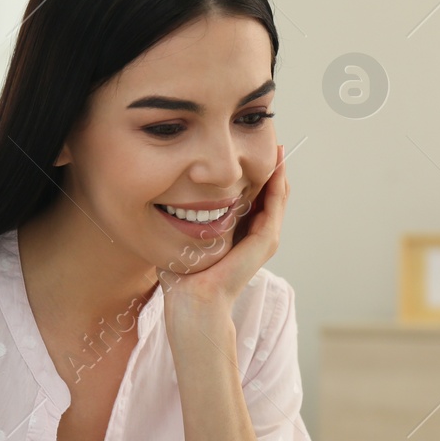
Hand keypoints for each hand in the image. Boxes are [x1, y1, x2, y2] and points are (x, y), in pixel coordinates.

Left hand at [162, 143, 287, 317]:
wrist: (193, 304)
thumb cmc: (182, 279)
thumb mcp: (184, 238)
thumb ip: (181, 220)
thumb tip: (162, 200)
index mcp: (239, 233)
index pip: (252, 195)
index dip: (251, 171)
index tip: (244, 147)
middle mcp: (256, 235)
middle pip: (268, 191)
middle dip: (266, 165)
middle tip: (266, 136)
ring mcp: (264, 238)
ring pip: (276, 194)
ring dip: (277, 169)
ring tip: (274, 144)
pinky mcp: (265, 240)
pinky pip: (275, 204)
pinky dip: (277, 183)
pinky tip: (274, 164)